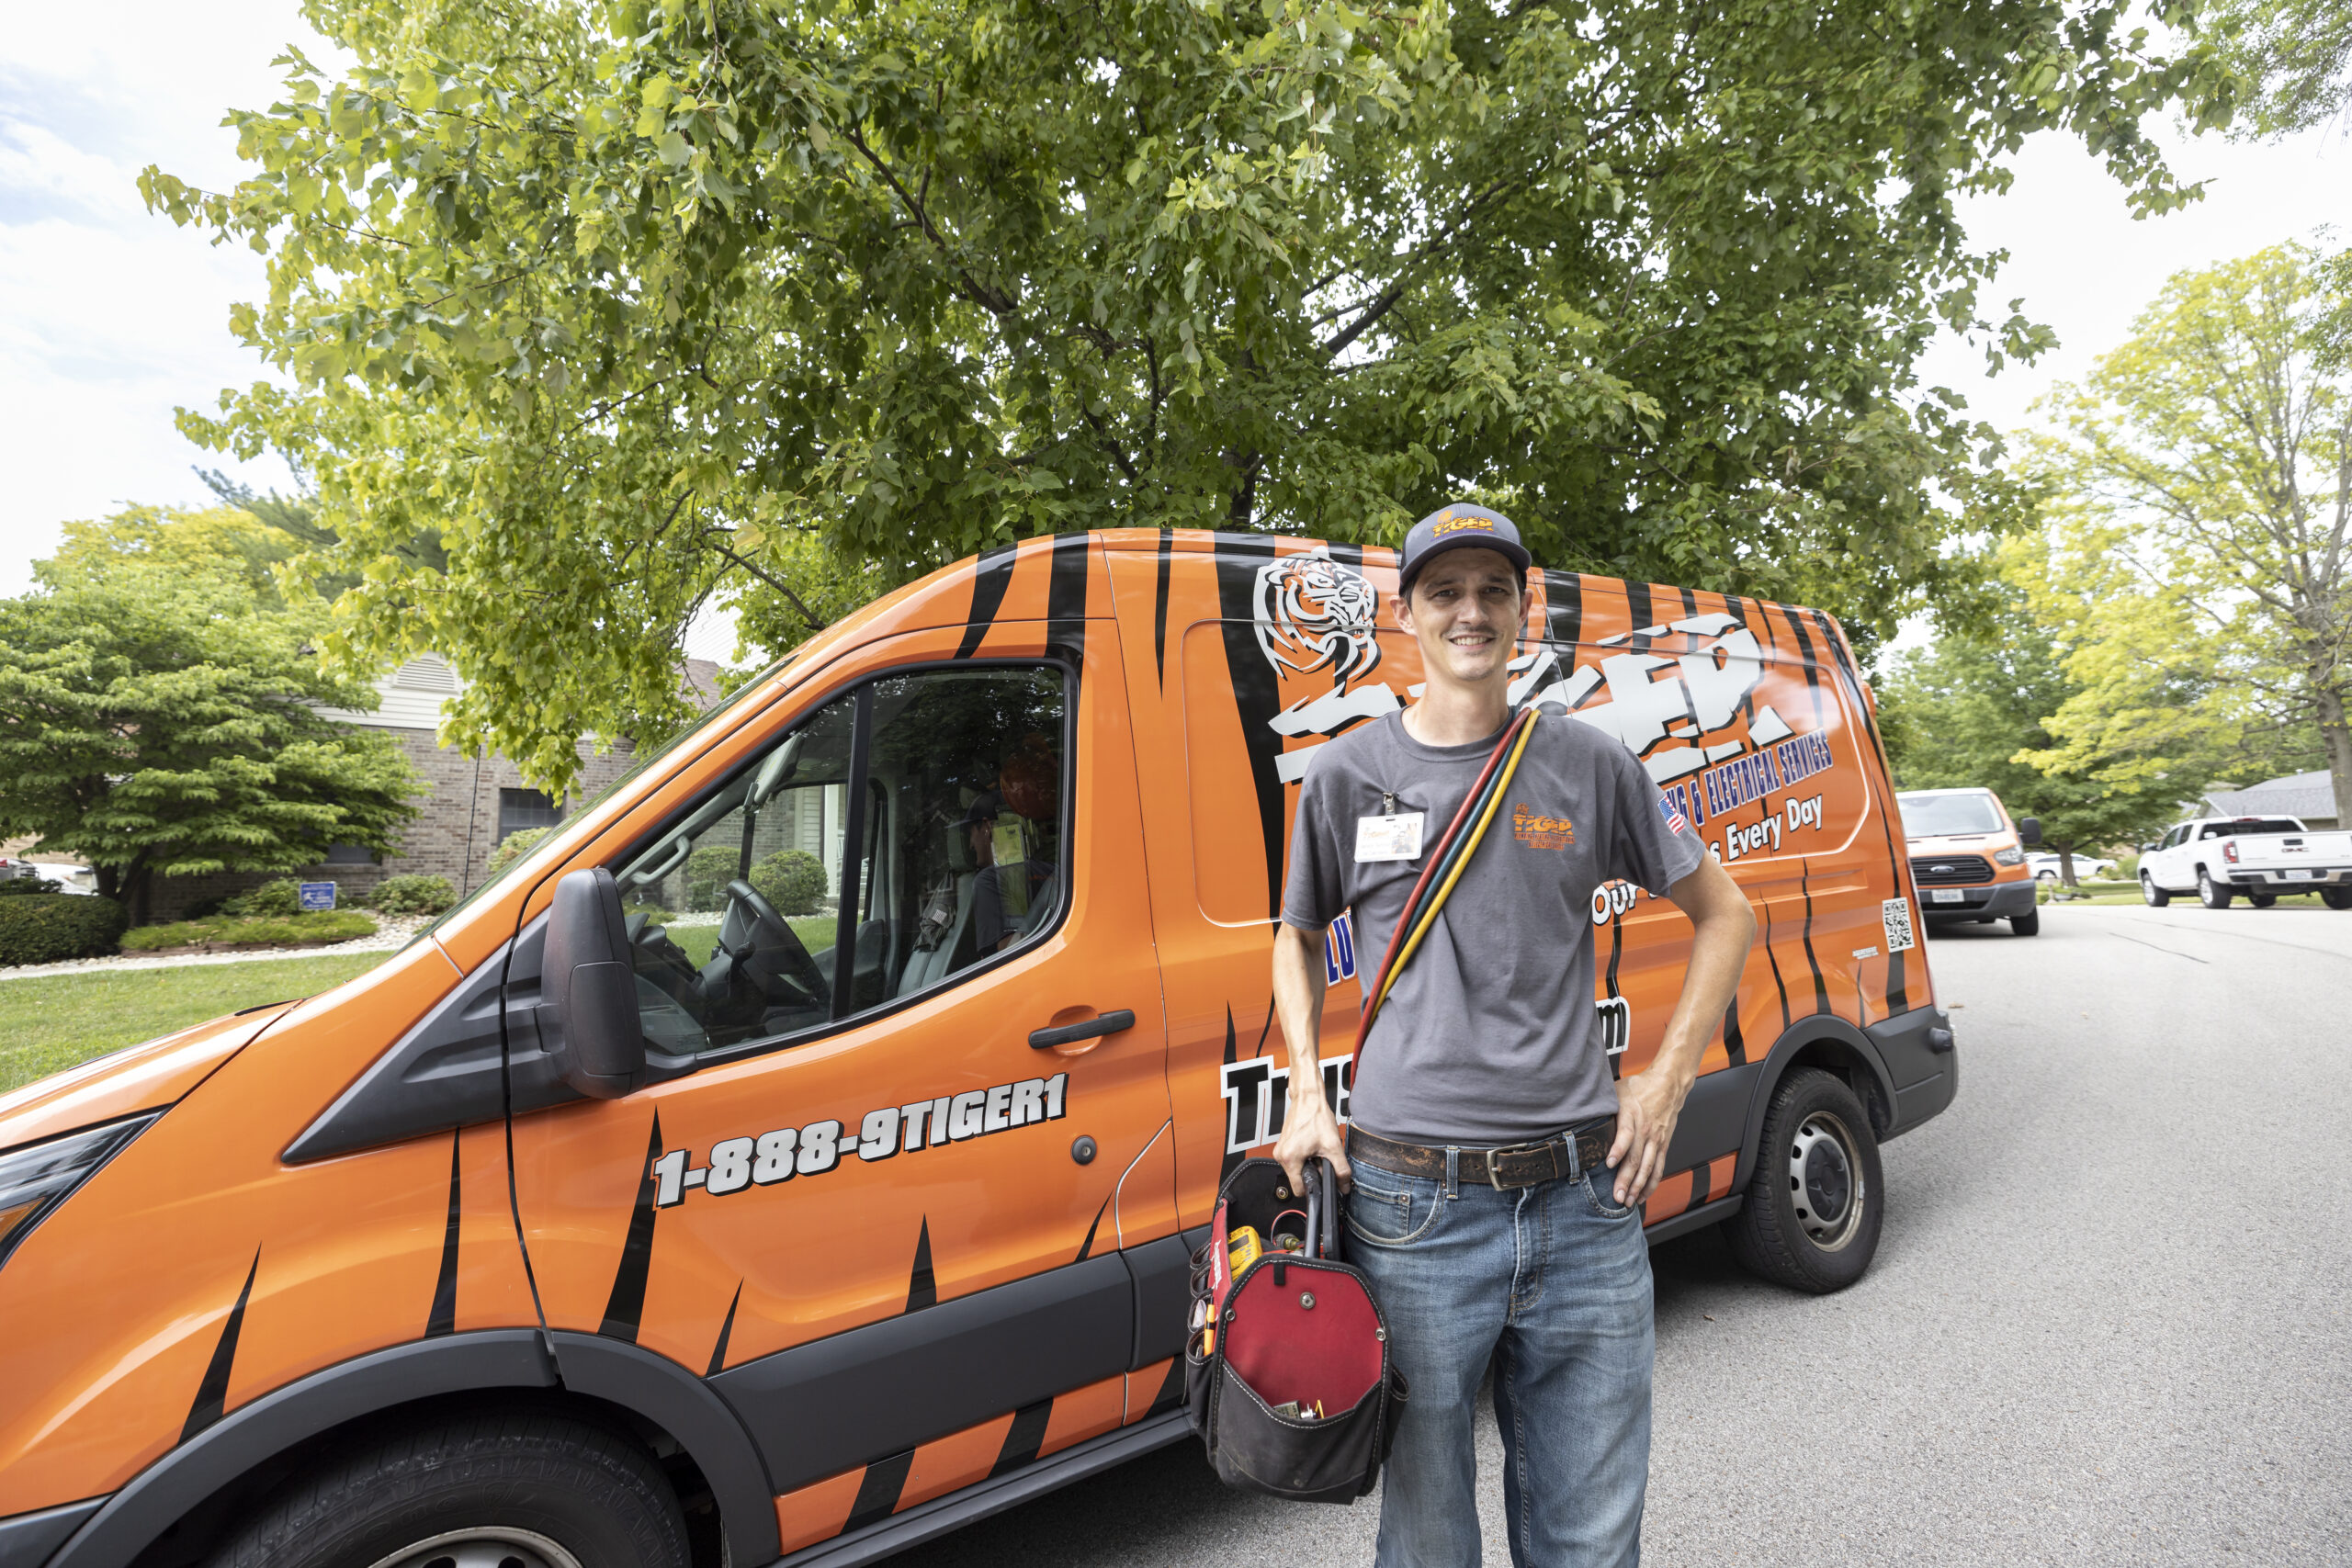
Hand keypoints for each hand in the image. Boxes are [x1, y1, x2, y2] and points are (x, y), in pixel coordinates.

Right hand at [1274, 1094, 1350, 1194]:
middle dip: (1313, 1172)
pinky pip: (1295, 1159)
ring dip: (1309, 1163)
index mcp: (1289, 1159)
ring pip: (1297, 1169)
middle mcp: (1281, 1156)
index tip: (1322, 1177)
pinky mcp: (1283, 1145)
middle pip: (1299, 1179)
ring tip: (1316, 1148)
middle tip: (1321, 1157)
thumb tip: (1344, 1185)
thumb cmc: (1315, 1116)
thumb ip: (1341, 1169)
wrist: (1308, 1098)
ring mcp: (1280, 1150)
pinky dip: (1305, 1156)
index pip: (1299, 1190)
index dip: (1315, 1186)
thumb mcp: (1333, 1145)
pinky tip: (1311, 1144)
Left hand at [1606, 1064, 1691, 1207]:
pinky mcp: (1663, 1145)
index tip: (1608, 1163)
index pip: (1626, 1134)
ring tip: (1628, 1201)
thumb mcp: (1617, 1092)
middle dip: (1626, 1180)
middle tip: (1617, 1196)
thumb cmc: (1639, 1088)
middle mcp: (1645, 1130)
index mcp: (1631, 1115)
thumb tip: (1580, 1115)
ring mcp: (1656, 1139)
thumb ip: (1603, 1107)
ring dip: (1638, 1186)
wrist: (1668, 1085)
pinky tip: (1642, 1195)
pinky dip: (1651, 1183)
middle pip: (1636, 1158)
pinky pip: (1658, 1167)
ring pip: (1647, 1167)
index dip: (1617, 1150)